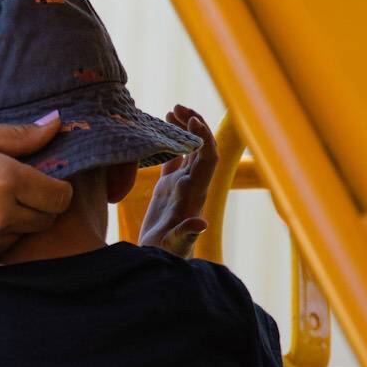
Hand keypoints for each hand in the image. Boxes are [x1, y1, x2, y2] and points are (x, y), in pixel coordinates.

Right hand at [0, 114, 71, 275]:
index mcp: (6, 179)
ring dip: (5, 228)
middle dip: (33, 208)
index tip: (36, 182)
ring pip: (16, 240)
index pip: (61, 197)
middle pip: (44, 221)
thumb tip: (57, 124)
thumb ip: (16, 135)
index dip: (54, 189)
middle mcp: (1, 217)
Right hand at [137, 105, 217, 256]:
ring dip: (183, 129)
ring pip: (188, 150)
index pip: (207, 158)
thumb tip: (201, 223)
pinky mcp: (167, 189)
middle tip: (178, 106)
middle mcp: (191, 185)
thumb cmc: (168, 255)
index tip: (191, 120)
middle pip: (200, 148)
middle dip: (194, 124)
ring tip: (170, 111)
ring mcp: (180, 186)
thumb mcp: (177, 244)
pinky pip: (173, 160)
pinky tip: (162, 129)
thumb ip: (188, 233)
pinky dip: (170, 143)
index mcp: (195, 193)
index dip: (203, 137)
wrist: (159, 261)